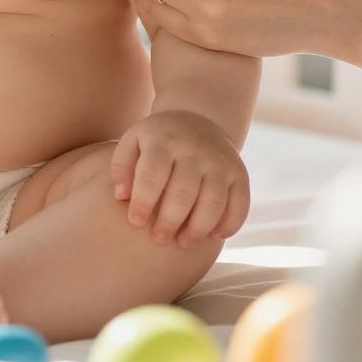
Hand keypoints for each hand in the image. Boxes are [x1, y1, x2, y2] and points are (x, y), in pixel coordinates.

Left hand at [111, 110, 249, 247]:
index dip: (143, 202)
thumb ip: (121, 167)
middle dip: (169, 221)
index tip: (135, 222)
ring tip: (183, 243)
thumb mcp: (133, 142)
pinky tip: (215, 236)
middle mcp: (195, 150)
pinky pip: (240, 203)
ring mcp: (220, 162)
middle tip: (159, 238)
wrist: (198, 118)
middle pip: (183, 193)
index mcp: (164, 141)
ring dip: (198, 229)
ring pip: (213, 202)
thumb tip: (121, 196)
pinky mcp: (239, 173)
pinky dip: (230, 224)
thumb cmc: (157, 141)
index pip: (152, 175)